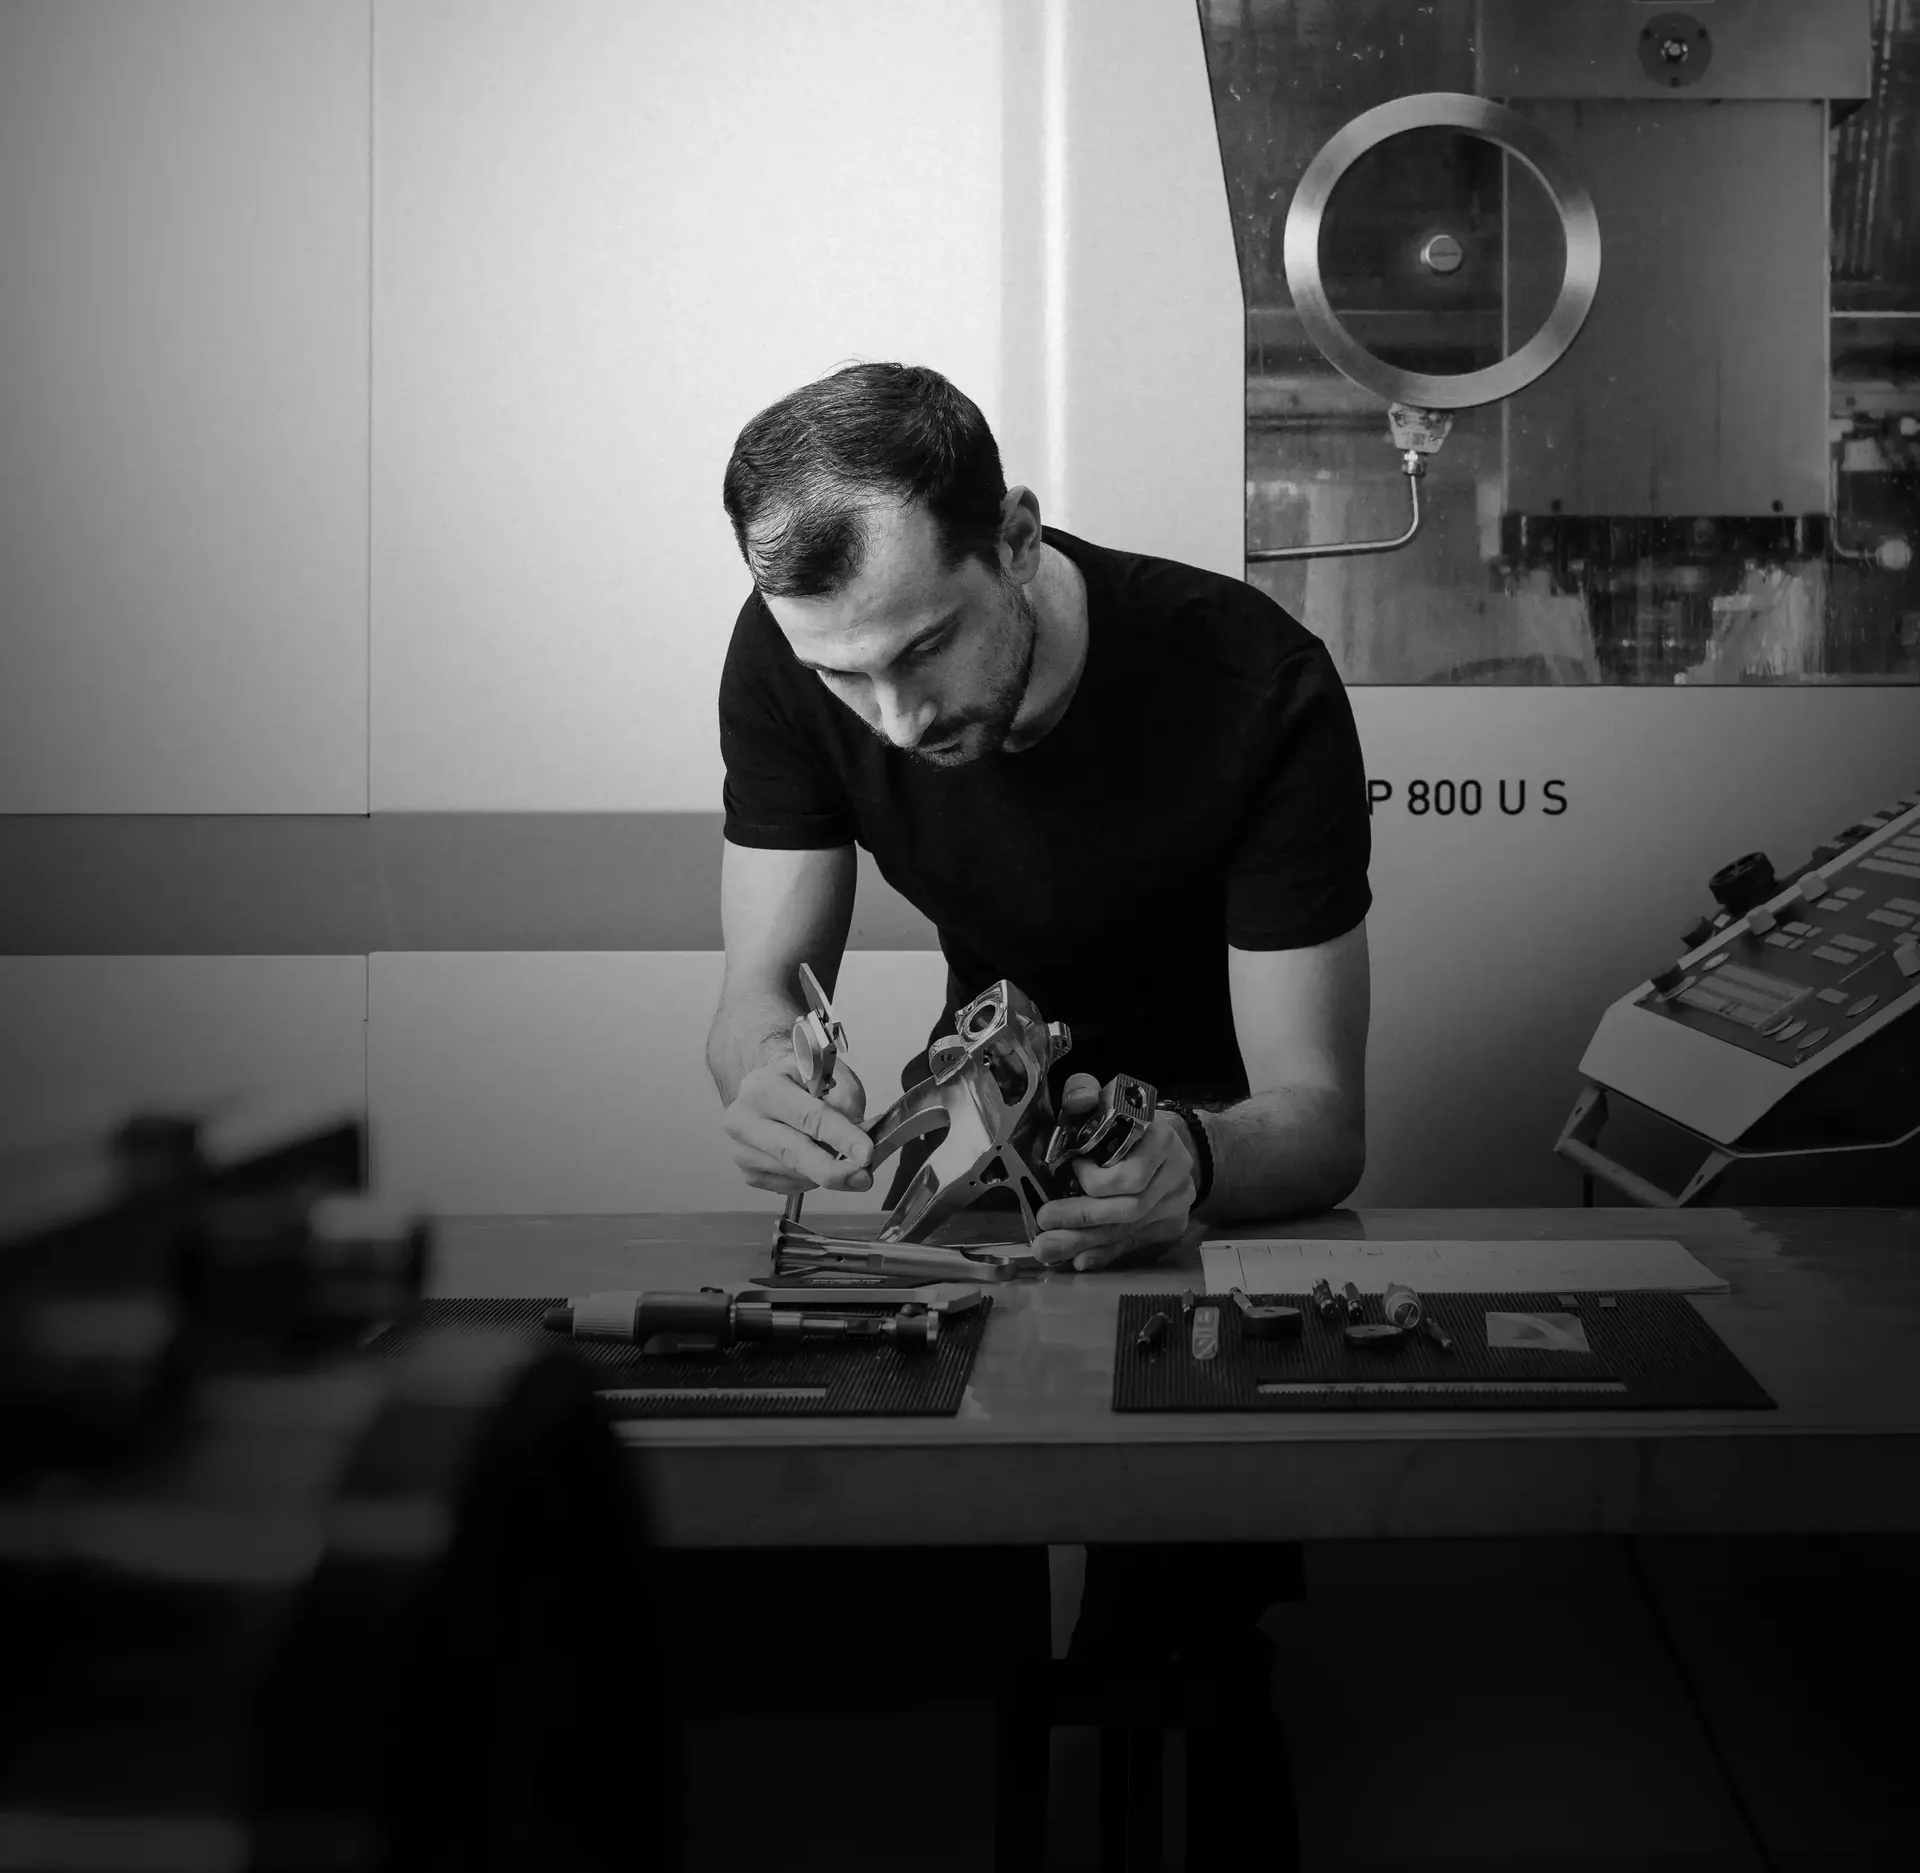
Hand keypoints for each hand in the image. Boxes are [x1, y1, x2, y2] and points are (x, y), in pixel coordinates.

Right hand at [722, 1051, 871, 1196]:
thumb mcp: (828, 1075)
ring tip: (846, 1160)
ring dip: (827, 1173)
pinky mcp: (747, 1174)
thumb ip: (846, 1102)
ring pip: (794, 1173)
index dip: (840, 1136)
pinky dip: (812, 1180)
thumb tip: (864, 1137)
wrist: (765, 1091)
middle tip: (864, 1178)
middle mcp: (744, 1120)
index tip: (866, 1153)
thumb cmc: (799, 1082)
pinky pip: (789, 1186)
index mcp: (765, 1087)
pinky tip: (818, 1163)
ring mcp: (741, 1150)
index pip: (807, 1117)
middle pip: (793, 1152)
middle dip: (833, 1169)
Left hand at [1033, 1073, 1196, 1270]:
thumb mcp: (1105, 1096)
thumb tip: (1079, 1100)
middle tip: (1044, 1222)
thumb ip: (1085, 1092)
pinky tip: (1080, 1260)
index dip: (1096, 1180)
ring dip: (1085, 1241)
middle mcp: (1177, 1174)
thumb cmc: (1127, 1118)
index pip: (1130, 1176)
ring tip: (1048, 1248)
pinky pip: (1135, 1243)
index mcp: (1161, 1139)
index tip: (1071, 1169)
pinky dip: (1105, 1253)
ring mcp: (1177, 1203)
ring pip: (1128, 1231)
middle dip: (1081, 1218)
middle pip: (1129, 1209)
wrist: (1170, 1140)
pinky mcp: (1171, 1224)